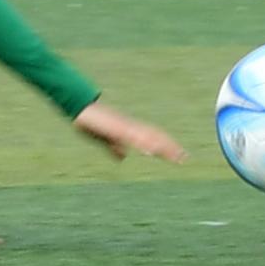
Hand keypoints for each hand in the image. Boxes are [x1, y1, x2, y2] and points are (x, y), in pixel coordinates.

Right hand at [72, 101, 187, 165]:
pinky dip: (143, 144)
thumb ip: (114, 148)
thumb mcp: (103, 139)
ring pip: (148, 137)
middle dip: (170, 147)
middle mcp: (131, 126)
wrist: (79, 107)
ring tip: (174, 157)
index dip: (166, 146)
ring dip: (161, 147)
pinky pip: (133, 137)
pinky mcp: (117, 128)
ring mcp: (125, 126)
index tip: (178, 156)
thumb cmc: (90, 122)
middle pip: (155, 136)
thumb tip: (123, 157)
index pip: (153, 138)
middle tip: (185, 158)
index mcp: (129, 129)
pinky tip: (151, 152)